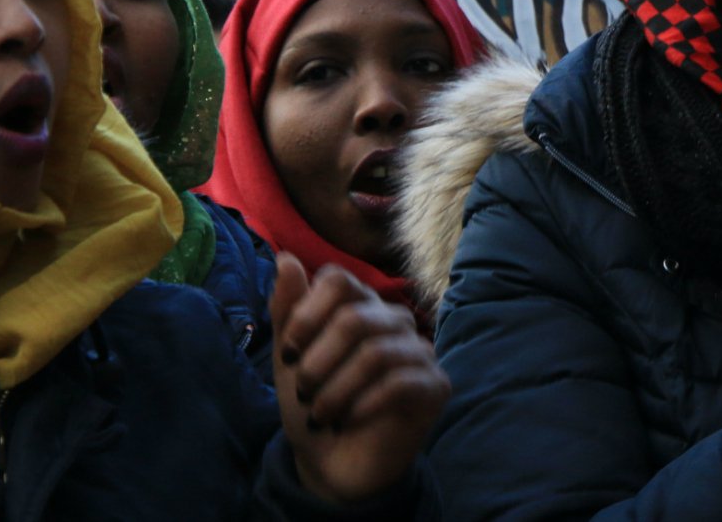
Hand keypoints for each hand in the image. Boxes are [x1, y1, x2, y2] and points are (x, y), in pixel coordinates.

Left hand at [272, 255, 448, 503]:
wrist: (332, 463)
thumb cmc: (313, 405)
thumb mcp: (290, 360)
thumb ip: (288, 311)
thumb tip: (285, 257)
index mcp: (360, 307)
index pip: (339, 280)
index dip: (307, 314)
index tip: (290, 352)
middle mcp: (394, 321)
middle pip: (355, 318)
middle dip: (318, 362)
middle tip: (304, 392)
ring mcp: (420, 351)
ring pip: (376, 353)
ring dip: (336, 390)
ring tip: (321, 414)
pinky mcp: (435, 385)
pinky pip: (401, 382)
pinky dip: (362, 404)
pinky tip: (348, 420)